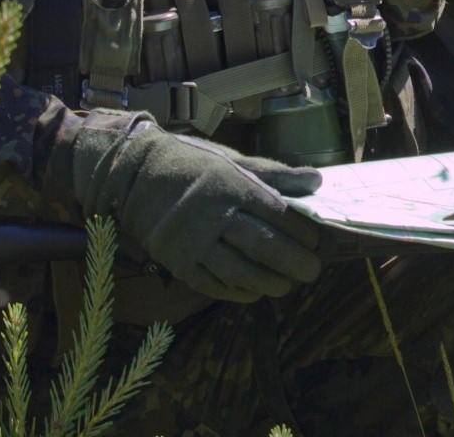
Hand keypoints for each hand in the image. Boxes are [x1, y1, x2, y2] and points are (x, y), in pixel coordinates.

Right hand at [62, 116, 323, 302]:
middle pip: (262, 245)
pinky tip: (255, 292)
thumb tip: (317, 181)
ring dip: (269, 282)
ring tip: (287, 286)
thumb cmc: (195, 168)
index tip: (315, 241)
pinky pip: (211, 284)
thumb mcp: (235, 162)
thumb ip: (276, 175)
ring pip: (238, 270)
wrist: (136, 177)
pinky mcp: (176, 261)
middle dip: (293, 262)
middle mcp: (212, 214)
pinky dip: (237, 291)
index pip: (276, 213)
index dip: (300, 231)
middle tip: (312, 271)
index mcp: (230, 185)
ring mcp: (192, 241)